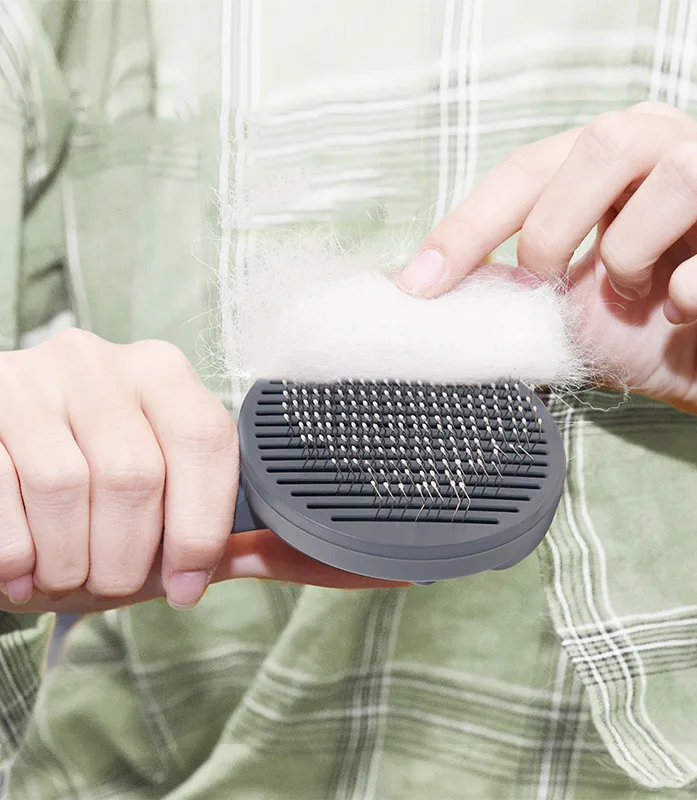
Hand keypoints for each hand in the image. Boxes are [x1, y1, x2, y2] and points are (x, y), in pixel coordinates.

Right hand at [0, 329, 399, 613]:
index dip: (199, 529)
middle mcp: (105, 360)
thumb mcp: (180, 527)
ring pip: (71, 486)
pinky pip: (4, 497)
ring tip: (59, 571)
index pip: (208, 444)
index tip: (183, 584)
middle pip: (138, 474)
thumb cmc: (98, 515)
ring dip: (67, 562)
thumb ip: (262, 544)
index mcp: (168, 378)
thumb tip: (386, 574)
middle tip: (106, 580)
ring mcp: (35, 374)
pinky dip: (13, 555)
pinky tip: (16, 561)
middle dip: (124, 559)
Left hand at [397, 102, 696, 454]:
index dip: (469, 224)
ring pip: (682, 171)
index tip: (420, 284)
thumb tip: (429, 284)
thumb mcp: (571, 315)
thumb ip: (516, 290)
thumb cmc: (660, 339)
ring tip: (636, 294)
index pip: (531, 168)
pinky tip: (686, 311)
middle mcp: (686, 151)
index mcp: (622, 164)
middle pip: (605, 141)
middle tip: (548, 283)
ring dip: (633, 251)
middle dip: (553, 225)